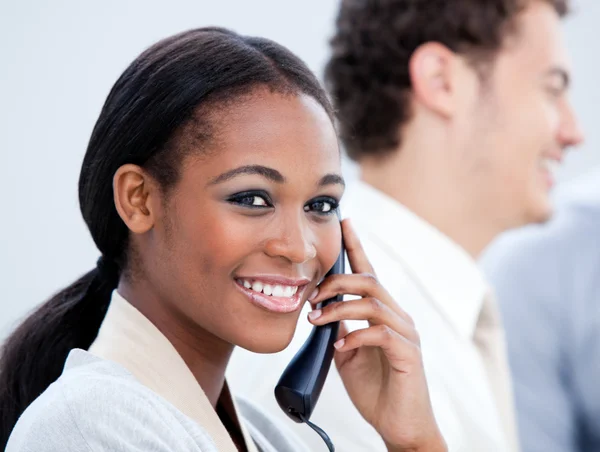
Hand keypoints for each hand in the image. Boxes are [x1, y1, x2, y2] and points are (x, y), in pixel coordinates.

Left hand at [308, 219, 446, 451]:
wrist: (398, 424)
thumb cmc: (375, 387)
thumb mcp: (347, 353)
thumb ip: (340, 328)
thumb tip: (321, 311)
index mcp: (382, 312)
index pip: (368, 271)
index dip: (356, 245)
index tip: (344, 222)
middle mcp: (397, 316)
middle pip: (369, 278)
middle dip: (335, 281)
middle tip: (311, 295)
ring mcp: (405, 333)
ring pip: (372, 301)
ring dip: (339, 307)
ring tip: (317, 321)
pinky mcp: (408, 353)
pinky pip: (380, 333)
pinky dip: (354, 336)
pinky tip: (339, 347)